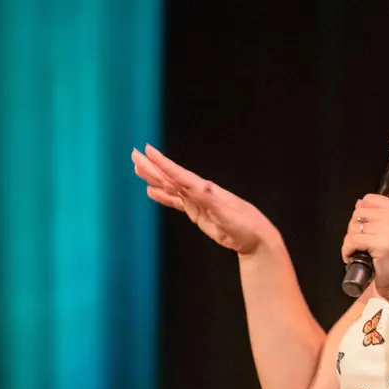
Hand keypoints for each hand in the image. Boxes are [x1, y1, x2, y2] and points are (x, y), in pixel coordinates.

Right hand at [132, 144, 277, 255]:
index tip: (147, 150)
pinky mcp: (197, 212)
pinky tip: (152, 192)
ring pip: (170, 187)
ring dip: (154, 178)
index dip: (162, 163)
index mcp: (204, 189)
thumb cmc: (244, 224)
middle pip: (170, 177)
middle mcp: (198, 192)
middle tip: (134, 155)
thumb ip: (212, 201)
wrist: (254, 238)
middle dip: (152, 167)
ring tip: (138, 169)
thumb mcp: (227, 213)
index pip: (178, 174)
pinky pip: (175, 201)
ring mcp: (196, 202)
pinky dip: (163, 196)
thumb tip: (201, 187)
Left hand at [341, 194, 388, 298]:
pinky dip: (347, 250)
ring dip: (349, 242)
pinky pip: (353, 241)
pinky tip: (353, 258)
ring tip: (356, 252)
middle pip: (359, 213)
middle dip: (353, 229)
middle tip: (358, 244)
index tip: (363, 230)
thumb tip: (359, 203)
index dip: (360, 214)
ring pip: (354, 227)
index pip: (369, 199)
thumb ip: (379, 216)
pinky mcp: (382, 244)